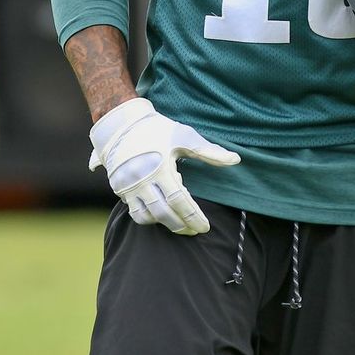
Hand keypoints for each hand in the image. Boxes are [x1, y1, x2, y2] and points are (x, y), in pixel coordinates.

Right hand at [87, 97, 239, 234]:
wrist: (121, 123)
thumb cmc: (157, 129)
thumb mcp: (184, 137)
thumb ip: (209, 152)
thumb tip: (236, 160)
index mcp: (160, 167)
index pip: (179, 200)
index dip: (193, 216)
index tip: (205, 227)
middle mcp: (141, 179)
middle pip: (163, 213)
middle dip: (182, 226)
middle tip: (195, 231)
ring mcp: (127, 186)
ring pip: (146, 217)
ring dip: (164, 224)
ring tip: (179, 223)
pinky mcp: (118, 189)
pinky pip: (134, 211)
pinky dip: (148, 218)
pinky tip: (160, 214)